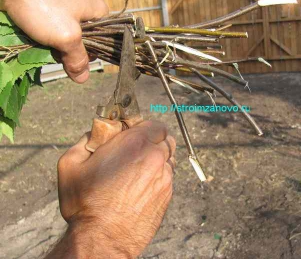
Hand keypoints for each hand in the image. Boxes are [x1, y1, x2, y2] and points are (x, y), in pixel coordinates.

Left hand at [0, 0, 108, 82]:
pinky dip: (44, 38)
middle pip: (83, 42)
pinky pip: (51, 30)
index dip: (91, 55)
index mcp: (99, 13)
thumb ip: (77, 59)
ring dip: (54, 46)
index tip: (76, 59)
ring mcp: (66, 9)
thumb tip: (83, 78)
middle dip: (69, 51)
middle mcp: (85, 10)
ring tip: (42, 41)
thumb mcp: (66, 37)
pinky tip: (35, 36)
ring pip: (65, 38)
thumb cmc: (44, 5)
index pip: (104, 43)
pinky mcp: (49, 9)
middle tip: (56, 49)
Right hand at [48, 121, 174, 257]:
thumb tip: (97, 131)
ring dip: (157, 159)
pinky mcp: (168, 194)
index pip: (155, 124)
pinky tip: (141, 187)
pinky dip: (158, 176)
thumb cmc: (85, 202)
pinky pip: (168, 177)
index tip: (133, 134)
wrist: (102, 239)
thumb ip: (86, 139)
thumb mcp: (71, 164)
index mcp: (135, 143)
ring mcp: (165, 176)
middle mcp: (155, 157)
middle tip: (136, 151)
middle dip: (153, 141)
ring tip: (137, 171)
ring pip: (168, 158)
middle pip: (165, 139)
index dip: (144, 128)